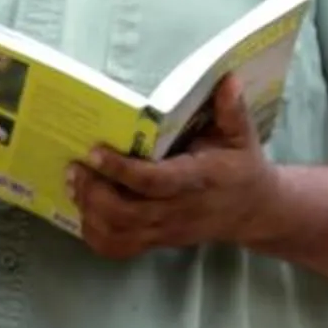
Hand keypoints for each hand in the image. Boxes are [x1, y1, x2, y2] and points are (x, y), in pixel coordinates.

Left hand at [69, 75, 282, 261]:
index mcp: (198, 180)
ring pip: (117, 234)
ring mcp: (165, 231)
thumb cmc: (242, 166)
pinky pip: (118, 249)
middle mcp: (178, 210)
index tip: (94, 150)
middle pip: (126, 214)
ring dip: (89, 211)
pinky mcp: (157, 242)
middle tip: (75, 166)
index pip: (155, 181)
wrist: (252, 212)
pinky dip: (95, 233)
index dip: (121, 169)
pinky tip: (85, 209)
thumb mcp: (242, 135)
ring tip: (75, 182)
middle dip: (94, 191)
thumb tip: (228, 79)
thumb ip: (232, 109)